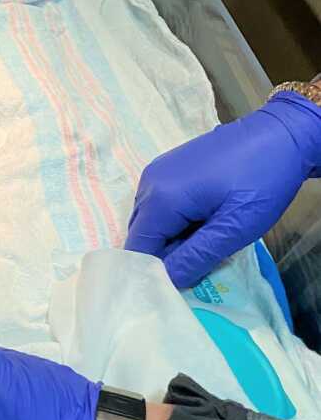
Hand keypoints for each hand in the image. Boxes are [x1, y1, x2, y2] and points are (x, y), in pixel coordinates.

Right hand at [126, 92, 320, 289]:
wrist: (281, 134)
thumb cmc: (262, 181)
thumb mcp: (235, 227)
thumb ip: (196, 257)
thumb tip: (165, 282)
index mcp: (160, 198)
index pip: (139, 249)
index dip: (155, 272)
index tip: (181, 285)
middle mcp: (148, 183)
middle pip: (142, 235)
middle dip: (165, 255)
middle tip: (201, 265)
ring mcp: (156, 171)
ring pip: (151, 221)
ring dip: (172, 238)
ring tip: (207, 241)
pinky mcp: (168, 167)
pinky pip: (160, 205)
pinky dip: (176, 221)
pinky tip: (204, 221)